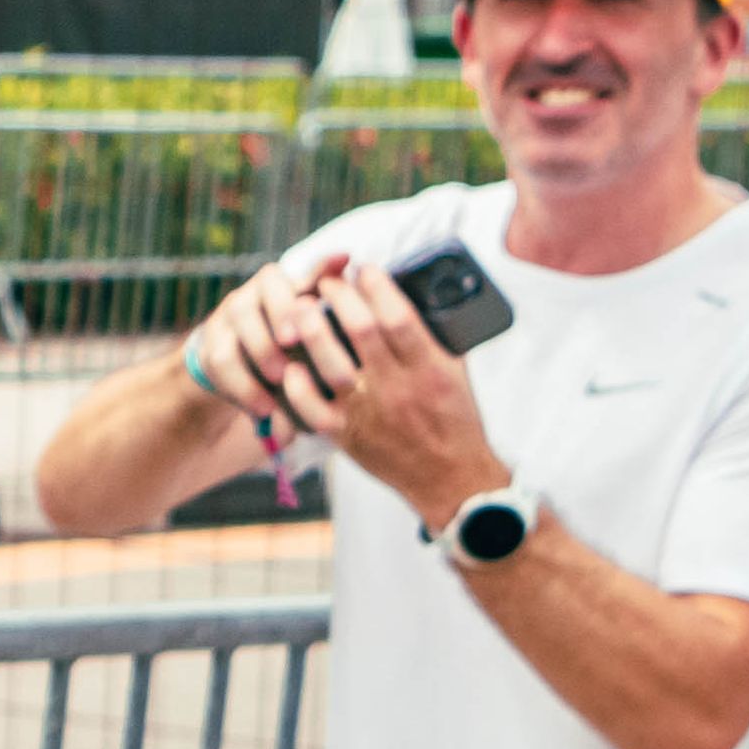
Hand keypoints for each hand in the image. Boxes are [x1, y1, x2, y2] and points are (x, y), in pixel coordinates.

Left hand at [253, 266, 496, 525]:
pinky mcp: (347, 435)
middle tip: (325, 282)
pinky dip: (298, 385)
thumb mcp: (455, 372)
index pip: (398, 315)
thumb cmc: (454, 420)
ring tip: (298, 308)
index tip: (363, 269)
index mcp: (429, 368)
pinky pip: (312, 408)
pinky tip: (292, 366)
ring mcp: (369, 412)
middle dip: (337, 296)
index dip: (376, 286)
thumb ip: (433, 335)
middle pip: (360, 329)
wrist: (451, 479)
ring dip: (310, 329)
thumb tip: (410, 293)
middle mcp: (397, 387)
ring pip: (330, 363)